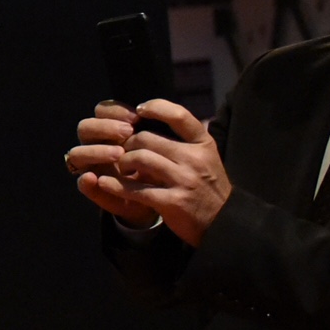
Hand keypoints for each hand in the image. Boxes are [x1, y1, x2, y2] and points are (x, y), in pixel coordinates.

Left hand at [66, 99, 229, 245]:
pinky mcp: (173, 202)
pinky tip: (106, 183)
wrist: (224, 221)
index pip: (179, 116)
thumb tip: (160, 112)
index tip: (138, 110)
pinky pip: (136, 189)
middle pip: (146, 138)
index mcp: (203, 144)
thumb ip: (185, 138)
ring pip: (140, 158)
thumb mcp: (205, 156)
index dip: (156, 108)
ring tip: (121, 168)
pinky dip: (116, 185)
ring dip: (122, 162)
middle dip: (128, 143)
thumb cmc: (207, 185)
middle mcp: (195, 159)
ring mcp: (184, 180)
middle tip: (122, 151)